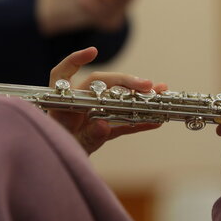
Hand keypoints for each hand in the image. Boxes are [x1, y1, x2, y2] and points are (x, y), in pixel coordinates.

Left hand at [49, 47, 167, 153]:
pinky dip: (138, 122)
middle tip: (147, 85)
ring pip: (116, 99)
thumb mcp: (72, 146)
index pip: (63, 75)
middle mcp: (78, 103)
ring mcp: (93, 114)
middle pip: (101, 83)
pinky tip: (155, 121)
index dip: (75, 60)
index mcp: (62, 104)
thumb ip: (87, 136)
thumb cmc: (60, 152)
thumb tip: (104, 124)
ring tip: (159, 92)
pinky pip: (122, 123)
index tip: (94, 52)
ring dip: (138, 97)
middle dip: (126, 81)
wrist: (61, 168)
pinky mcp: (104, 128)